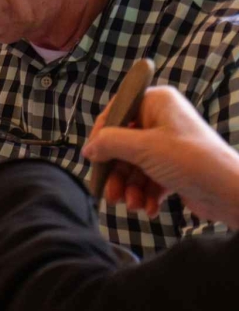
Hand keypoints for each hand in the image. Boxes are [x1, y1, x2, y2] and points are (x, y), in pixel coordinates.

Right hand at [82, 85, 238, 226]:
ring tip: (132, 205)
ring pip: (133, 165)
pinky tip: (148, 208)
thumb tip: (87, 149)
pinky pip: (148, 177)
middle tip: (110, 194)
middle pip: (122, 143)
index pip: (116, 112)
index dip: (101, 136)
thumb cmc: (191, 161)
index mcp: (157, 102)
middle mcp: (162, 119)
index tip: (93, 158)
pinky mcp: (174, 167)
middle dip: (116, 172)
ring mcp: (168, 144)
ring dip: (129, 187)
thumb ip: (109, 143)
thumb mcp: (143, 148)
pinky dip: (144, 194)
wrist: (232, 193)